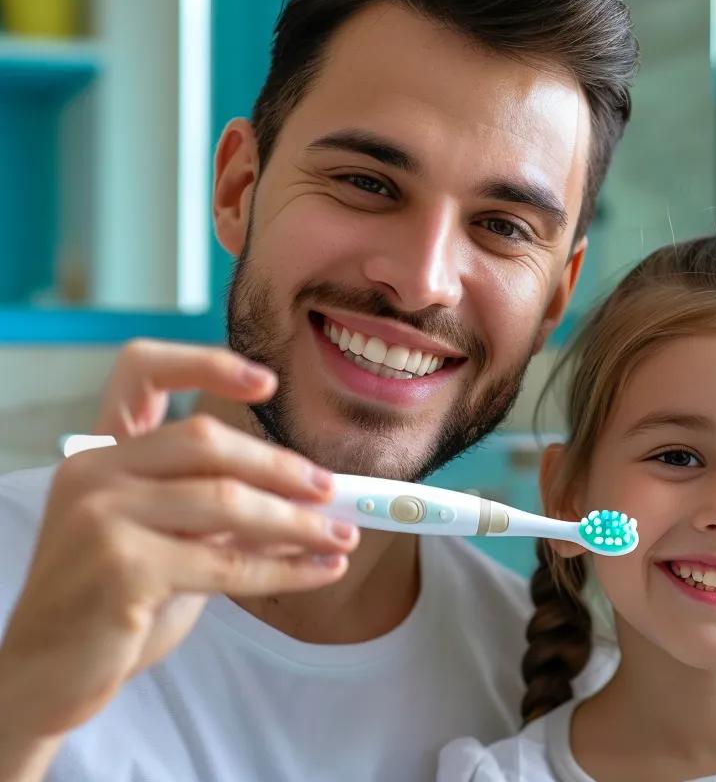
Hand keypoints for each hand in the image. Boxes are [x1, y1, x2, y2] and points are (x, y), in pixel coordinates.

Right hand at [0, 340, 357, 746]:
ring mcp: (102, 518)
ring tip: (342, 536)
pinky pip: (227, 564)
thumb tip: (313, 500)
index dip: (206, 366)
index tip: (269, 385)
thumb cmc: (113, 608)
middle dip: (282, 466)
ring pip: (228, 502)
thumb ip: (224, 518)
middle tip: (332, 490)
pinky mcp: (122, 567)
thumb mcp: (173, 548)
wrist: (45, 676)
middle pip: (208, 441)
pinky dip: (287, 569)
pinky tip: (322, 571)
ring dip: (299, 521)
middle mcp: (94, 475)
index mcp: (100, 455)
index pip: (140, 373)